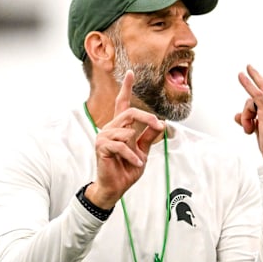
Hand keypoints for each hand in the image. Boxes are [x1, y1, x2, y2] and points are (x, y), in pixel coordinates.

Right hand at [85, 70, 165, 208]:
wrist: (115, 188)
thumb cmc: (126, 170)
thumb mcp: (143, 151)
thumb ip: (149, 137)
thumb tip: (160, 123)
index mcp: (120, 128)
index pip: (122, 104)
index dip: (126, 88)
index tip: (130, 73)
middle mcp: (110, 129)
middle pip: (129, 112)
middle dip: (146, 118)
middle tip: (158, 125)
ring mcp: (104, 137)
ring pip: (126, 130)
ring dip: (137, 147)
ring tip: (139, 160)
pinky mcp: (101, 147)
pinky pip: (121, 145)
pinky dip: (132, 156)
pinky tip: (136, 163)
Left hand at [234, 64, 262, 163]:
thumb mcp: (259, 130)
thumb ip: (249, 120)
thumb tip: (236, 115)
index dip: (260, 82)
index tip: (252, 72)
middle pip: (259, 92)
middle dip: (254, 76)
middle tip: (247, 66)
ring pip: (250, 101)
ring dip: (246, 116)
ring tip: (249, 130)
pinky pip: (254, 94)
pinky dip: (247, 84)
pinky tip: (241, 75)